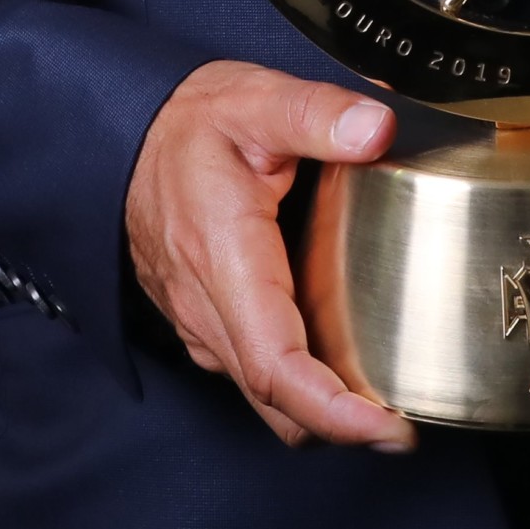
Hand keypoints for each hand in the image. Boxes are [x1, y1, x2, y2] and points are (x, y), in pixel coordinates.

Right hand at [124, 59, 413, 449]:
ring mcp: (200, 324)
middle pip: (277, 402)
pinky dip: (297, 386)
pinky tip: (338, 360)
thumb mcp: (254, 99)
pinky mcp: (204, 325)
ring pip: (265, 396)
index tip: (389, 428)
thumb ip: (318, 112)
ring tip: (383, 396)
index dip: (334, 412)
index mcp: (224, 258)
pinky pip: (252, 374)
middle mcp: (206, 308)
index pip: (276, 366)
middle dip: (344, 427)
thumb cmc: (186, 124)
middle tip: (407, 427)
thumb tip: (377, 128)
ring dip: (320, 409)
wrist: (122, 135)